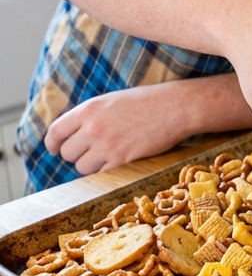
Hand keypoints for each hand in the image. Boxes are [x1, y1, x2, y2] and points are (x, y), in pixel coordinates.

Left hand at [44, 86, 204, 174]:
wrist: (175, 107)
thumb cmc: (146, 101)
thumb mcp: (111, 100)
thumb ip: (90, 115)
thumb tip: (74, 133)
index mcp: (88, 110)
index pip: (55, 132)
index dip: (53, 144)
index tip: (55, 149)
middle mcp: (93, 128)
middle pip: (68, 153)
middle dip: (75, 155)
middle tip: (88, 152)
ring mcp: (107, 146)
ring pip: (82, 167)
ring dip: (90, 165)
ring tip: (105, 157)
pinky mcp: (122, 160)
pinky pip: (101, 174)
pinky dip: (106, 171)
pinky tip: (116, 161)